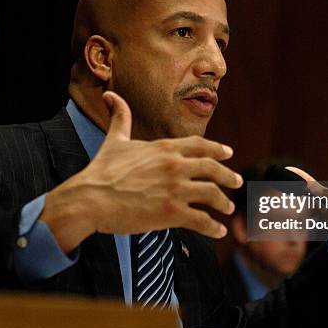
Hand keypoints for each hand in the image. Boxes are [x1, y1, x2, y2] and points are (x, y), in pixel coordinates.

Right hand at [41, 91, 242, 252]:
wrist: (90, 199)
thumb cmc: (101, 171)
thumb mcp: (114, 140)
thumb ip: (120, 118)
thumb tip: (111, 96)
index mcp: (165, 148)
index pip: (201, 145)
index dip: (218, 149)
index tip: (229, 153)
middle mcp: (175, 166)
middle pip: (213, 169)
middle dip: (229, 176)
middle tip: (237, 182)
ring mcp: (175, 189)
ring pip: (212, 194)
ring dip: (224, 202)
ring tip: (228, 208)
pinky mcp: (171, 213)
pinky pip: (201, 220)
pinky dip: (213, 226)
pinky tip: (218, 230)